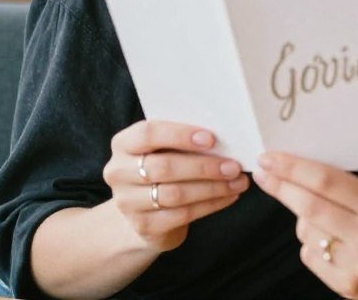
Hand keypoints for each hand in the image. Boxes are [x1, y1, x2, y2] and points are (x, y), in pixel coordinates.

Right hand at [103, 120, 247, 252]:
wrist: (146, 210)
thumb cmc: (164, 167)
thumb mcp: (165, 149)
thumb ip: (184, 140)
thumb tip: (225, 136)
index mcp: (124, 144)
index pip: (148, 133)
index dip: (180, 135)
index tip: (211, 139)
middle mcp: (119, 172)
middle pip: (164, 167)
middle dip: (204, 166)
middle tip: (234, 166)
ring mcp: (128, 202)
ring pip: (175, 194)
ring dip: (212, 187)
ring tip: (238, 182)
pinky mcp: (144, 226)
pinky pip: (182, 214)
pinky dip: (211, 205)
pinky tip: (229, 197)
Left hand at [253, 152, 357, 299]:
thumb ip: (347, 190)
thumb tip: (297, 174)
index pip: (326, 180)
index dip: (292, 168)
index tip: (270, 158)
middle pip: (309, 206)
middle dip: (281, 187)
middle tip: (264, 175)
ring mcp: (357, 264)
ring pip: (306, 232)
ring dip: (303, 220)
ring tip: (328, 223)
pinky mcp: (347, 286)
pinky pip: (309, 256)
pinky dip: (312, 245)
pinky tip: (333, 246)